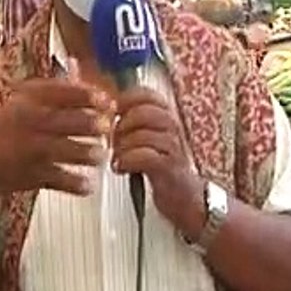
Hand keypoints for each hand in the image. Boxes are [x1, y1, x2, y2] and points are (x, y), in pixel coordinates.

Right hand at [0, 61, 113, 196]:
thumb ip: (51, 90)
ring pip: (70, 151)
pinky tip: (88, 184)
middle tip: (106, 127)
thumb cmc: (2, 130)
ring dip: (89, 153)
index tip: (106, 99)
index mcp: (27, 101)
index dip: (89, 96)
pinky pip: (61, 180)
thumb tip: (78, 69)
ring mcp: (31, 149)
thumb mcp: (21, 102)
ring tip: (99, 155)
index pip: (63, 92)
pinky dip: (77, 184)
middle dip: (94, 125)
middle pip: (71, 121)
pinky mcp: (33, 175)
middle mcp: (30, 122)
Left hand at [111, 87, 203, 229]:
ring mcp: (173, 148)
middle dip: (122, 125)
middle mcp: (172, 128)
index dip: (127, 100)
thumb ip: (132, 122)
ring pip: (143, 134)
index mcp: (166, 117)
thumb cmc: (161, 166)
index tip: (115, 111)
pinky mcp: (169, 168)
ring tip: (117, 156)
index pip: (148, 95)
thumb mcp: (148, 138)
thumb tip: (105, 111)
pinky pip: (146, 156)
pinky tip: (120, 167)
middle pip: (143, 112)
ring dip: (123, 146)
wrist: (184, 196)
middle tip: (113, 141)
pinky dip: (127, 160)